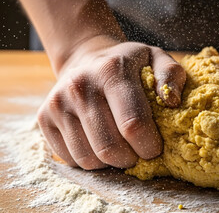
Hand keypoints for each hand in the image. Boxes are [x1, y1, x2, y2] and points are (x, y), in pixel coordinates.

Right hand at [37, 36, 185, 169]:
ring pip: (89, 158)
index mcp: (112, 71)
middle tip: (138, 152)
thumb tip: (172, 102)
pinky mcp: (44, 118)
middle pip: (110, 147)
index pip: (133, 124)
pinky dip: (91, 160)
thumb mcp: (155, 58)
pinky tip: (100, 144)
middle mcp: (80, 86)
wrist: (86, 58)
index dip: (149, 146)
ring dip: (111, 163)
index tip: (155, 148)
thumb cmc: (128, 64)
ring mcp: (58, 103)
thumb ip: (171, 75)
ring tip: (121, 148)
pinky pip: (71, 159)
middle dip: (131, 159)